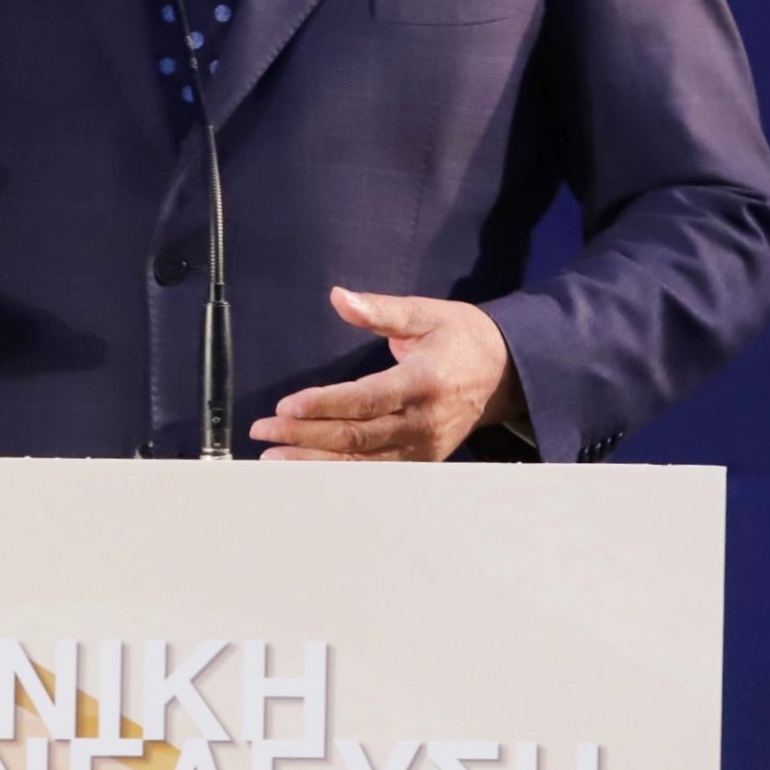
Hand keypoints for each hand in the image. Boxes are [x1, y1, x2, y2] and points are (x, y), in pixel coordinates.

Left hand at [249, 287, 525, 461]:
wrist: (504, 372)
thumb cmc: (461, 337)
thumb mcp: (425, 313)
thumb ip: (380, 309)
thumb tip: (339, 297)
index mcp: (423, 382)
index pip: (366, 400)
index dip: (324, 405)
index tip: (287, 406)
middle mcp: (423, 422)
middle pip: (356, 437)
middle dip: (305, 435)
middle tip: (264, 431)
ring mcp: (422, 447)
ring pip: (361, 463)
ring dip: (314, 461)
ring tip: (273, 458)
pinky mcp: (420, 461)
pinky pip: (373, 472)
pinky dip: (337, 472)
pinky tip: (306, 469)